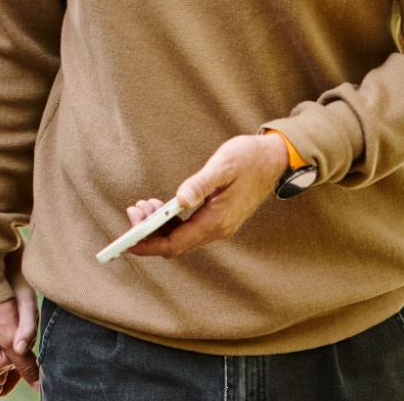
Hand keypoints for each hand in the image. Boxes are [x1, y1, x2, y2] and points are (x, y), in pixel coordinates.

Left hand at [127, 133, 287, 258]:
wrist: (275, 159)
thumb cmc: (249, 158)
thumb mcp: (223, 165)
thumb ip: (200, 184)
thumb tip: (180, 199)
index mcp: (217, 220)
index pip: (175, 244)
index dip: (149, 244)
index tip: (127, 238)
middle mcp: (218, 229)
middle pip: (175, 245)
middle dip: (148, 234)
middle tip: (133, 210)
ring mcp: (219, 225)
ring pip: (181, 238)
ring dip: (158, 228)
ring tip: (142, 206)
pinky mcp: (219, 218)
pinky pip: (189, 229)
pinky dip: (170, 222)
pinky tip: (159, 206)